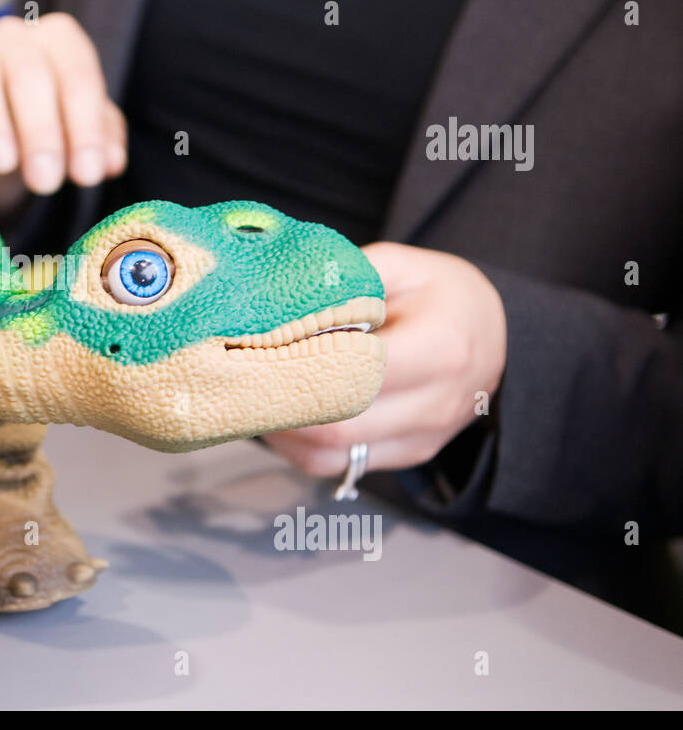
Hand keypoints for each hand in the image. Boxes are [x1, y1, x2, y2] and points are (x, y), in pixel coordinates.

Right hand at [0, 13, 126, 218]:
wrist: (0, 127)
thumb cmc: (51, 122)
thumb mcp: (82, 128)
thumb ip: (102, 139)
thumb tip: (110, 162)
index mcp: (61, 40)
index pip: (78, 79)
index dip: (85, 128)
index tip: (88, 175)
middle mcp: (15, 37)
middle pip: (29, 76)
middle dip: (41, 130)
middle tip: (46, 181)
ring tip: (2, 165)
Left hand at [262, 242, 506, 474]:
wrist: (497, 337)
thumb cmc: (443, 295)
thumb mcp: (401, 266)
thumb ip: (344, 280)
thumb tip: (276, 297)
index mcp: (440, 348)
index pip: (355, 370)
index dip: (298, 362)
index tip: (253, 346)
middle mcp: (435, 403)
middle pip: (336, 423)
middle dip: (277, 402)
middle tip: (233, 375)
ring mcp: (422, 438)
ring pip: (331, 453)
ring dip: (282, 429)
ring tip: (248, 395)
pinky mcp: (407, 456)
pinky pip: (339, 463)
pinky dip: (299, 444)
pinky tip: (277, 413)